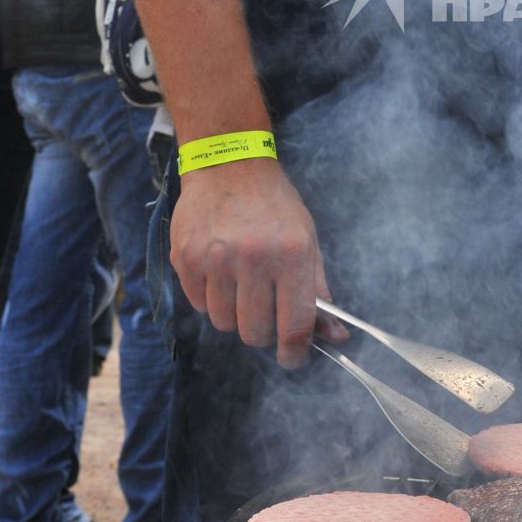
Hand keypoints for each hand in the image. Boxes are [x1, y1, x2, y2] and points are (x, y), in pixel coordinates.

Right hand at [170, 159, 346, 368]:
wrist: (229, 164)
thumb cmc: (275, 205)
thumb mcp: (307, 240)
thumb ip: (318, 291)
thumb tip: (336, 336)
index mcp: (291, 255)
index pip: (294, 325)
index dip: (295, 352)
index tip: (293, 358)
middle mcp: (252, 258)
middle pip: (254, 332)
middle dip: (263, 331)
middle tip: (265, 311)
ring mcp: (214, 258)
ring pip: (224, 323)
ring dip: (235, 314)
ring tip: (241, 285)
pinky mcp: (185, 257)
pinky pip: (198, 304)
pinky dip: (211, 298)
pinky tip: (219, 273)